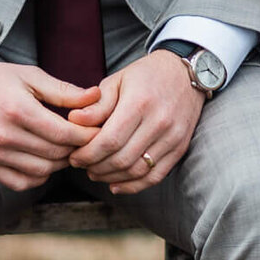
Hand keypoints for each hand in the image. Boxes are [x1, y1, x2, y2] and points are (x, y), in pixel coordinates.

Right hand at [0, 57, 100, 191]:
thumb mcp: (31, 76)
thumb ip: (65, 91)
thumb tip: (97, 97)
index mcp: (17, 110)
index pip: (64, 134)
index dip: (86, 135)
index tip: (97, 131)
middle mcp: (3, 135)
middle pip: (56, 154)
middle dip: (76, 149)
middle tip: (85, 140)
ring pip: (42, 171)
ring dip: (59, 163)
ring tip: (65, 148)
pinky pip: (22, 183)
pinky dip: (39, 175)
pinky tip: (43, 160)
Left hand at [67, 49, 204, 193]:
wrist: (185, 74)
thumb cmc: (146, 76)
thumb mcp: (117, 81)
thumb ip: (97, 104)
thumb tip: (74, 121)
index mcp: (140, 103)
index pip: (109, 141)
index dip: (87, 154)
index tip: (74, 157)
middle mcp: (159, 122)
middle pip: (121, 159)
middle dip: (96, 167)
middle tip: (82, 165)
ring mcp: (173, 137)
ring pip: (137, 171)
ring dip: (111, 177)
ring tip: (95, 172)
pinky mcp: (180, 147)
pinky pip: (155, 176)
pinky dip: (134, 185)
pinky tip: (116, 184)